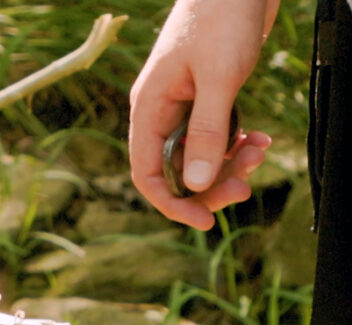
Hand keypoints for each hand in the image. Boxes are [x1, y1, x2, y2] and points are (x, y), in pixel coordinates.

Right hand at [129, 0, 278, 229]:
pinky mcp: (208, 97)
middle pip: (175, 170)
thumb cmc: (223, 15)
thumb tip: (193, 184)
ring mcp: (185, 105)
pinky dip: (238, 143)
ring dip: (230, 164)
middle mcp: (162, 112)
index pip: (147, 173)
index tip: (203, 221)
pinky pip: (217, 136)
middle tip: (245, 188)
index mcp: (149, 108)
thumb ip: (206, 131)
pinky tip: (260, 138)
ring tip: (261, 151)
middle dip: (209, 185)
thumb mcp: (218, 77)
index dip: (171, 203)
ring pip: (199, 155)